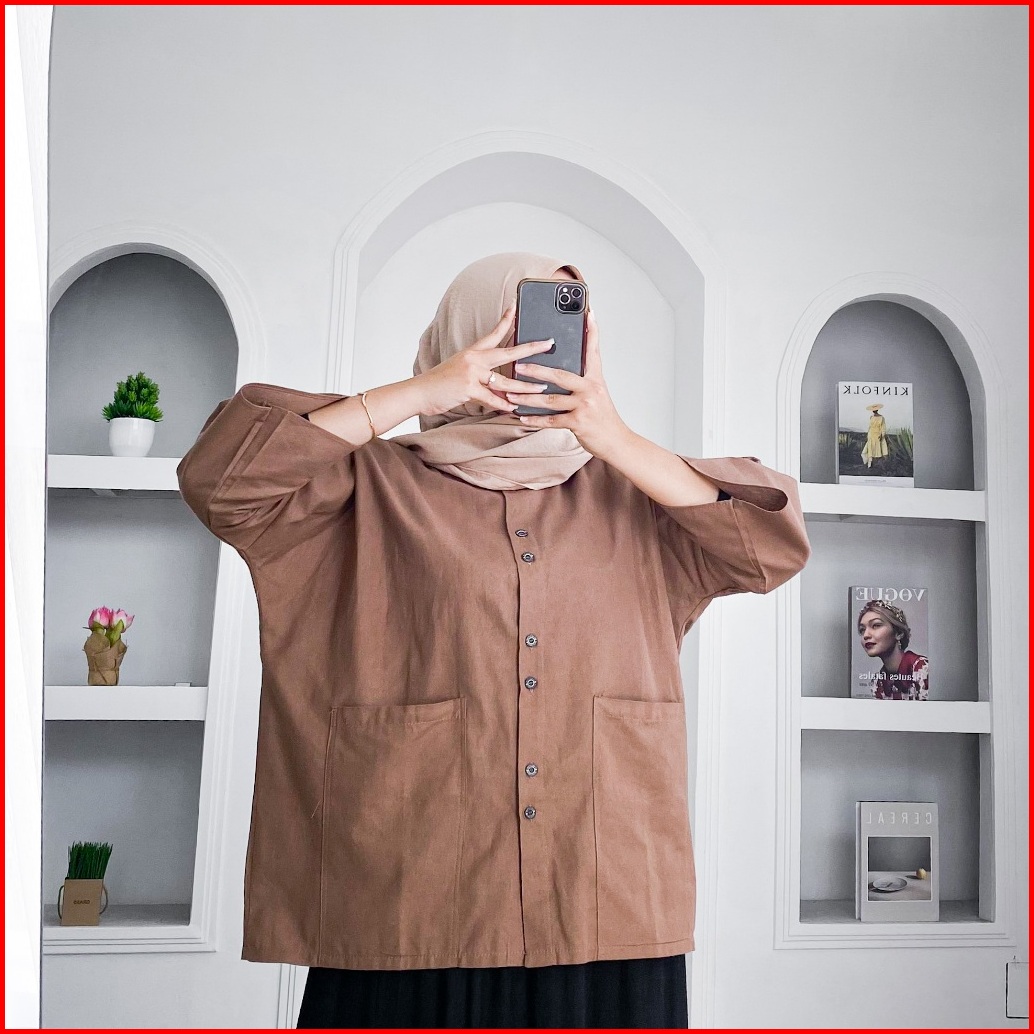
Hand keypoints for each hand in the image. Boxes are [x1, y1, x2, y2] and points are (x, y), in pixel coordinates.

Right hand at [413, 305, 557, 417]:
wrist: (419, 392)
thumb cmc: (438, 383)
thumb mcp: (459, 370)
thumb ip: (479, 373)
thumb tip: (498, 382)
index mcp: (472, 351)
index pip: (493, 332)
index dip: (506, 319)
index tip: (516, 306)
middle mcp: (474, 359)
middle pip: (508, 351)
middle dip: (530, 348)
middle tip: (547, 343)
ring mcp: (471, 373)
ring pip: (505, 380)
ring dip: (525, 387)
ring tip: (541, 389)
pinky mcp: (468, 388)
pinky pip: (493, 399)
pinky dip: (504, 406)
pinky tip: (515, 409)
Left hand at [507, 310, 627, 455]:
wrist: (616, 441)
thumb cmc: (603, 417)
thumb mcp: (598, 393)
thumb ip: (583, 380)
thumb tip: (562, 372)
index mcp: (595, 379)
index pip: (593, 351)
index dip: (592, 332)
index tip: (588, 313)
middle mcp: (590, 389)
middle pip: (560, 375)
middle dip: (536, 370)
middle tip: (518, 365)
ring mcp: (584, 406)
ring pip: (550, 399)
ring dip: (528, 397)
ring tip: (511, 393)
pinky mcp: (578, 422)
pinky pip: (551, 420)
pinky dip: (535, 419)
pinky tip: (522, 416)